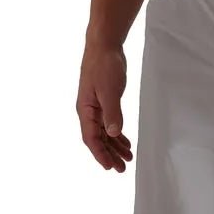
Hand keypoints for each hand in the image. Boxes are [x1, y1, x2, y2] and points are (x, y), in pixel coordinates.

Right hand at [76, 42, 133, 171]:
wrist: (104, 45)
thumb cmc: (104, 65)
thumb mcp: (110, 90)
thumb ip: (112, 112)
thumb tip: (113, 134)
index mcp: (85, 110)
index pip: (91, 138)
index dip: (101, 154)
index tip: (111, 167)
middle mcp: (88, 111)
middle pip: (97, 139)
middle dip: (109, 154)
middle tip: (122, 168)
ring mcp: (95, 106)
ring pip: (103, 132)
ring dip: (114, 145)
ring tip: (128, 157)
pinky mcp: (103, 100)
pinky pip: (108, 122)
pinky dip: (116, 133)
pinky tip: (124, 140)